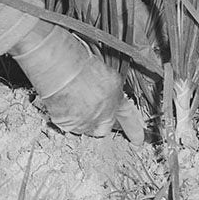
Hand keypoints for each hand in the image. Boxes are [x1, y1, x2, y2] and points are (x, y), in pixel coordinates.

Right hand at [10, 24, 143, 142]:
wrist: (59, 67)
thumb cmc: (77, 60)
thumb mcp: (102, 72)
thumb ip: (108, 88)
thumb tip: (103, 93)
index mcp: (115, 96)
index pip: (127, 115)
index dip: (133, 128)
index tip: (138, 139)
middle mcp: (104, 113)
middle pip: (104, 126)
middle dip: (98, 120)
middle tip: (86, 106)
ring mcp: (85, 121)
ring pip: (85, 127)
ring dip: (80, 118)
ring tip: (69, 97)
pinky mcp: (67, 124)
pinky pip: (68, 125)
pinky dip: (65, 116)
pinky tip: (61, 100)